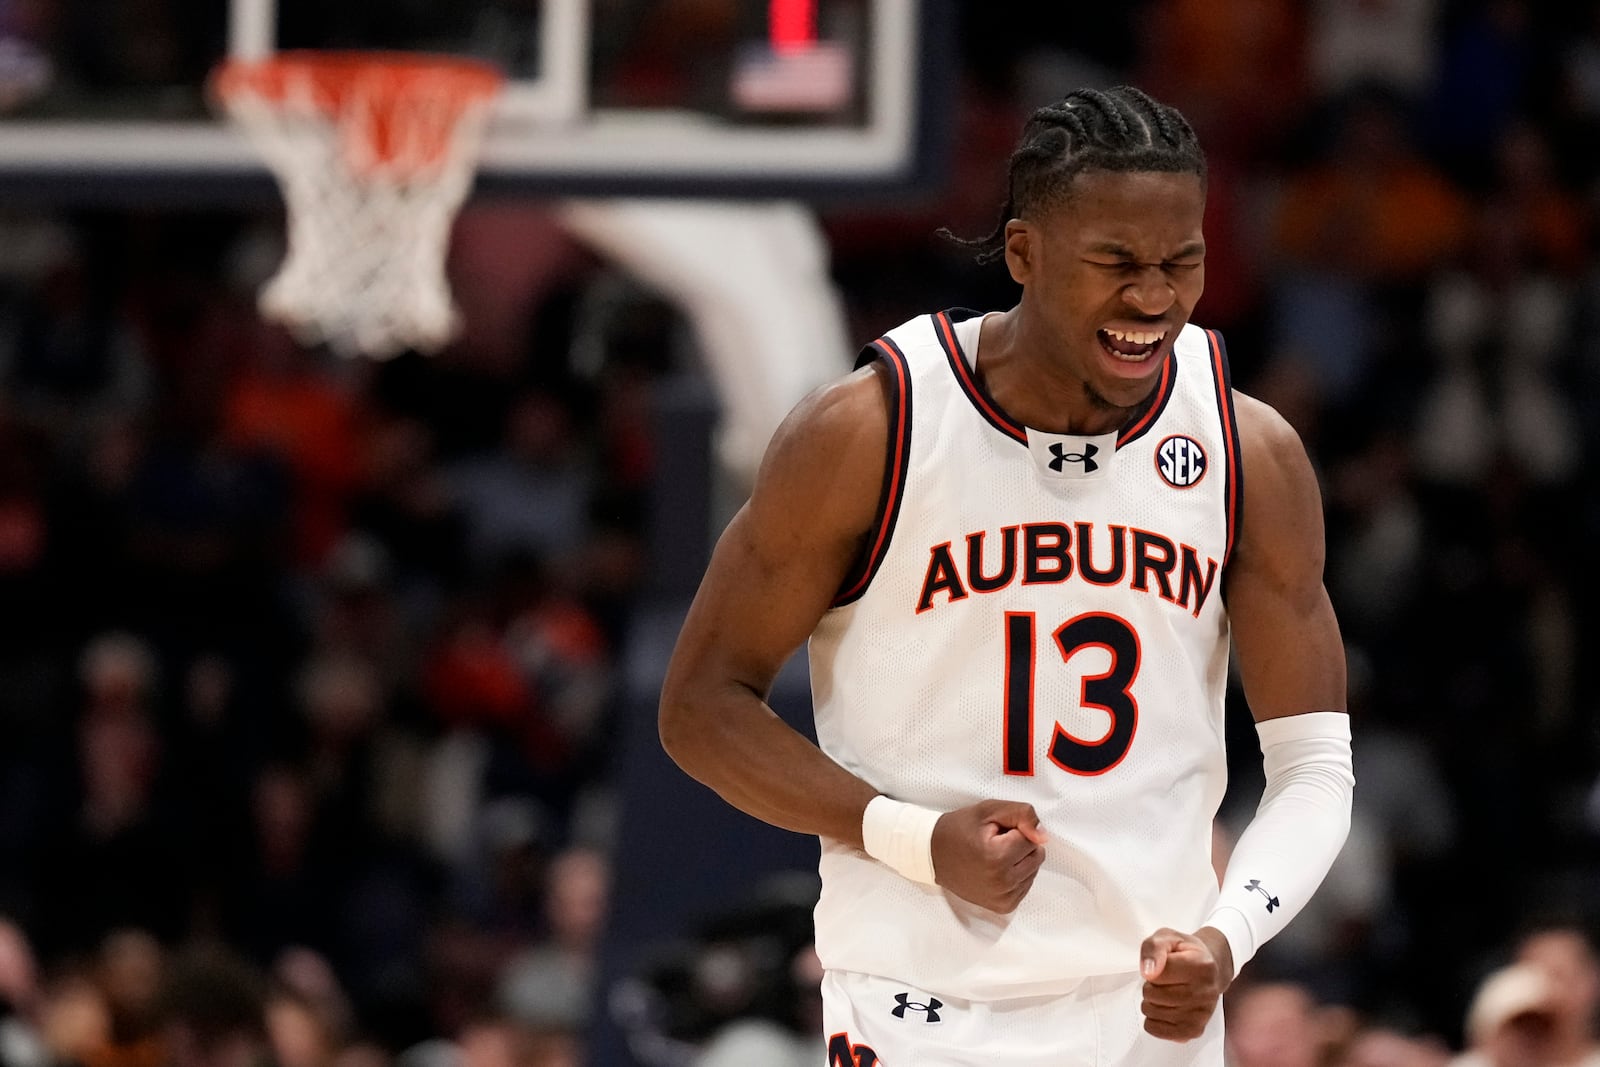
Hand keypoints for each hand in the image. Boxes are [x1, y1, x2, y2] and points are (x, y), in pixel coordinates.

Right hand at [929, 800, 1046, 912]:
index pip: (1032, 838)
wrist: (933, 855)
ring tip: (993, 856)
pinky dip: (1015, 875)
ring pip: (1033, 871)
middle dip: (1020, 846)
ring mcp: (1003, 897)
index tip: (995, 832)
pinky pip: (1025, 885)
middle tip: (995, 843)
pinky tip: (996, 869)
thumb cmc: (960, 830)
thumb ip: (1022, 815)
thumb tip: (1043, 836)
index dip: (1015, 830)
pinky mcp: (1003, 906)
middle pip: (1036, 856)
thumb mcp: (989, 810)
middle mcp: (1002, 882)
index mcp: (997, 857)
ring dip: (1019, 861)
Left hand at [1138, 927, 1233, 1041]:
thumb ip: (1153, 948)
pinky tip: (1165, 1008)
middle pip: (1152, 994)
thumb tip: (1148, 972)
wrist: (1210, 969)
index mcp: (1201, 966)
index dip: (1152, 968)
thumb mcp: (1167, 937)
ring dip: (1151, 1002)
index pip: (1156, 974)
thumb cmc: (1186, 953)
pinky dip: (1154, 1020)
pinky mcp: (1194, 1030)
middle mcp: (1205, 992)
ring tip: (1165, 992)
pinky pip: (1156, 1029)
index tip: (1164, 965)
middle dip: (1150, 985)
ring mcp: (1201, 1014)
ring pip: (1152, 1012)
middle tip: (1164, 980)